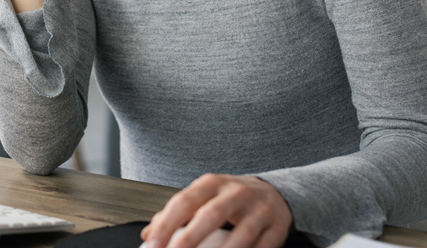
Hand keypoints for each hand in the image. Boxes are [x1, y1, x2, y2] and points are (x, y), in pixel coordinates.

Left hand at [140, 174, 292, 247]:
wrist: (273, 193)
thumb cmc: (230, 198)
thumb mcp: (203, 197)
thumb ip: (177, 214)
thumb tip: (148, 234)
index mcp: (212, 184)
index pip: (184, 201)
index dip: (166, 224)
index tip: (152, 243)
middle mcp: (236, 193)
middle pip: (211, 215)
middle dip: (190, 239)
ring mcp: (259, 210)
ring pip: (241, 235)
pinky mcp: (277, 229)